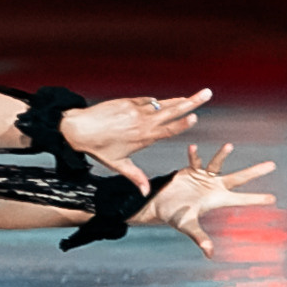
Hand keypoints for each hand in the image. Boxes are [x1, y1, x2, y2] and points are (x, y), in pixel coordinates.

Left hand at [60, 88, 211, 190]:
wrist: (79, 128)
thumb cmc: (99, 148)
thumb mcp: (118, 165)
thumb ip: (135, 177)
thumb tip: (146, 193)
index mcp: (144, 137)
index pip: (169, 129)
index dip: (183, 123)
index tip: (196, 116)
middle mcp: (143, 121)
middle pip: (173, 110)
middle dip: (192, 102)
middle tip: (208, 93)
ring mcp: (136, 109)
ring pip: (163, 103)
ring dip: (179, 99)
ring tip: (194, 96)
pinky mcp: (129, 101)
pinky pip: (148, 100)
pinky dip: (157, 102)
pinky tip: (165, 102)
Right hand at [133, 142, 277, 256]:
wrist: (159, 205)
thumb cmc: (175, 217)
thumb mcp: (188, 226)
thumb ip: (200, 238)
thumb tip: (210, 255)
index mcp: (217, 200)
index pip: (241, 199)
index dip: (256, 199)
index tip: (273, 199)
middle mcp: (215, 187)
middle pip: (239, 178)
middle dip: (255, 172)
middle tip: (272, 165)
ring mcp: (204, 178)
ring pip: (217, 164)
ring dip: (222, 155)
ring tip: (229, 145)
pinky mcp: (192, 170)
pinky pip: (195, 161)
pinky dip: (194, 155)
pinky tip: (192, 147)